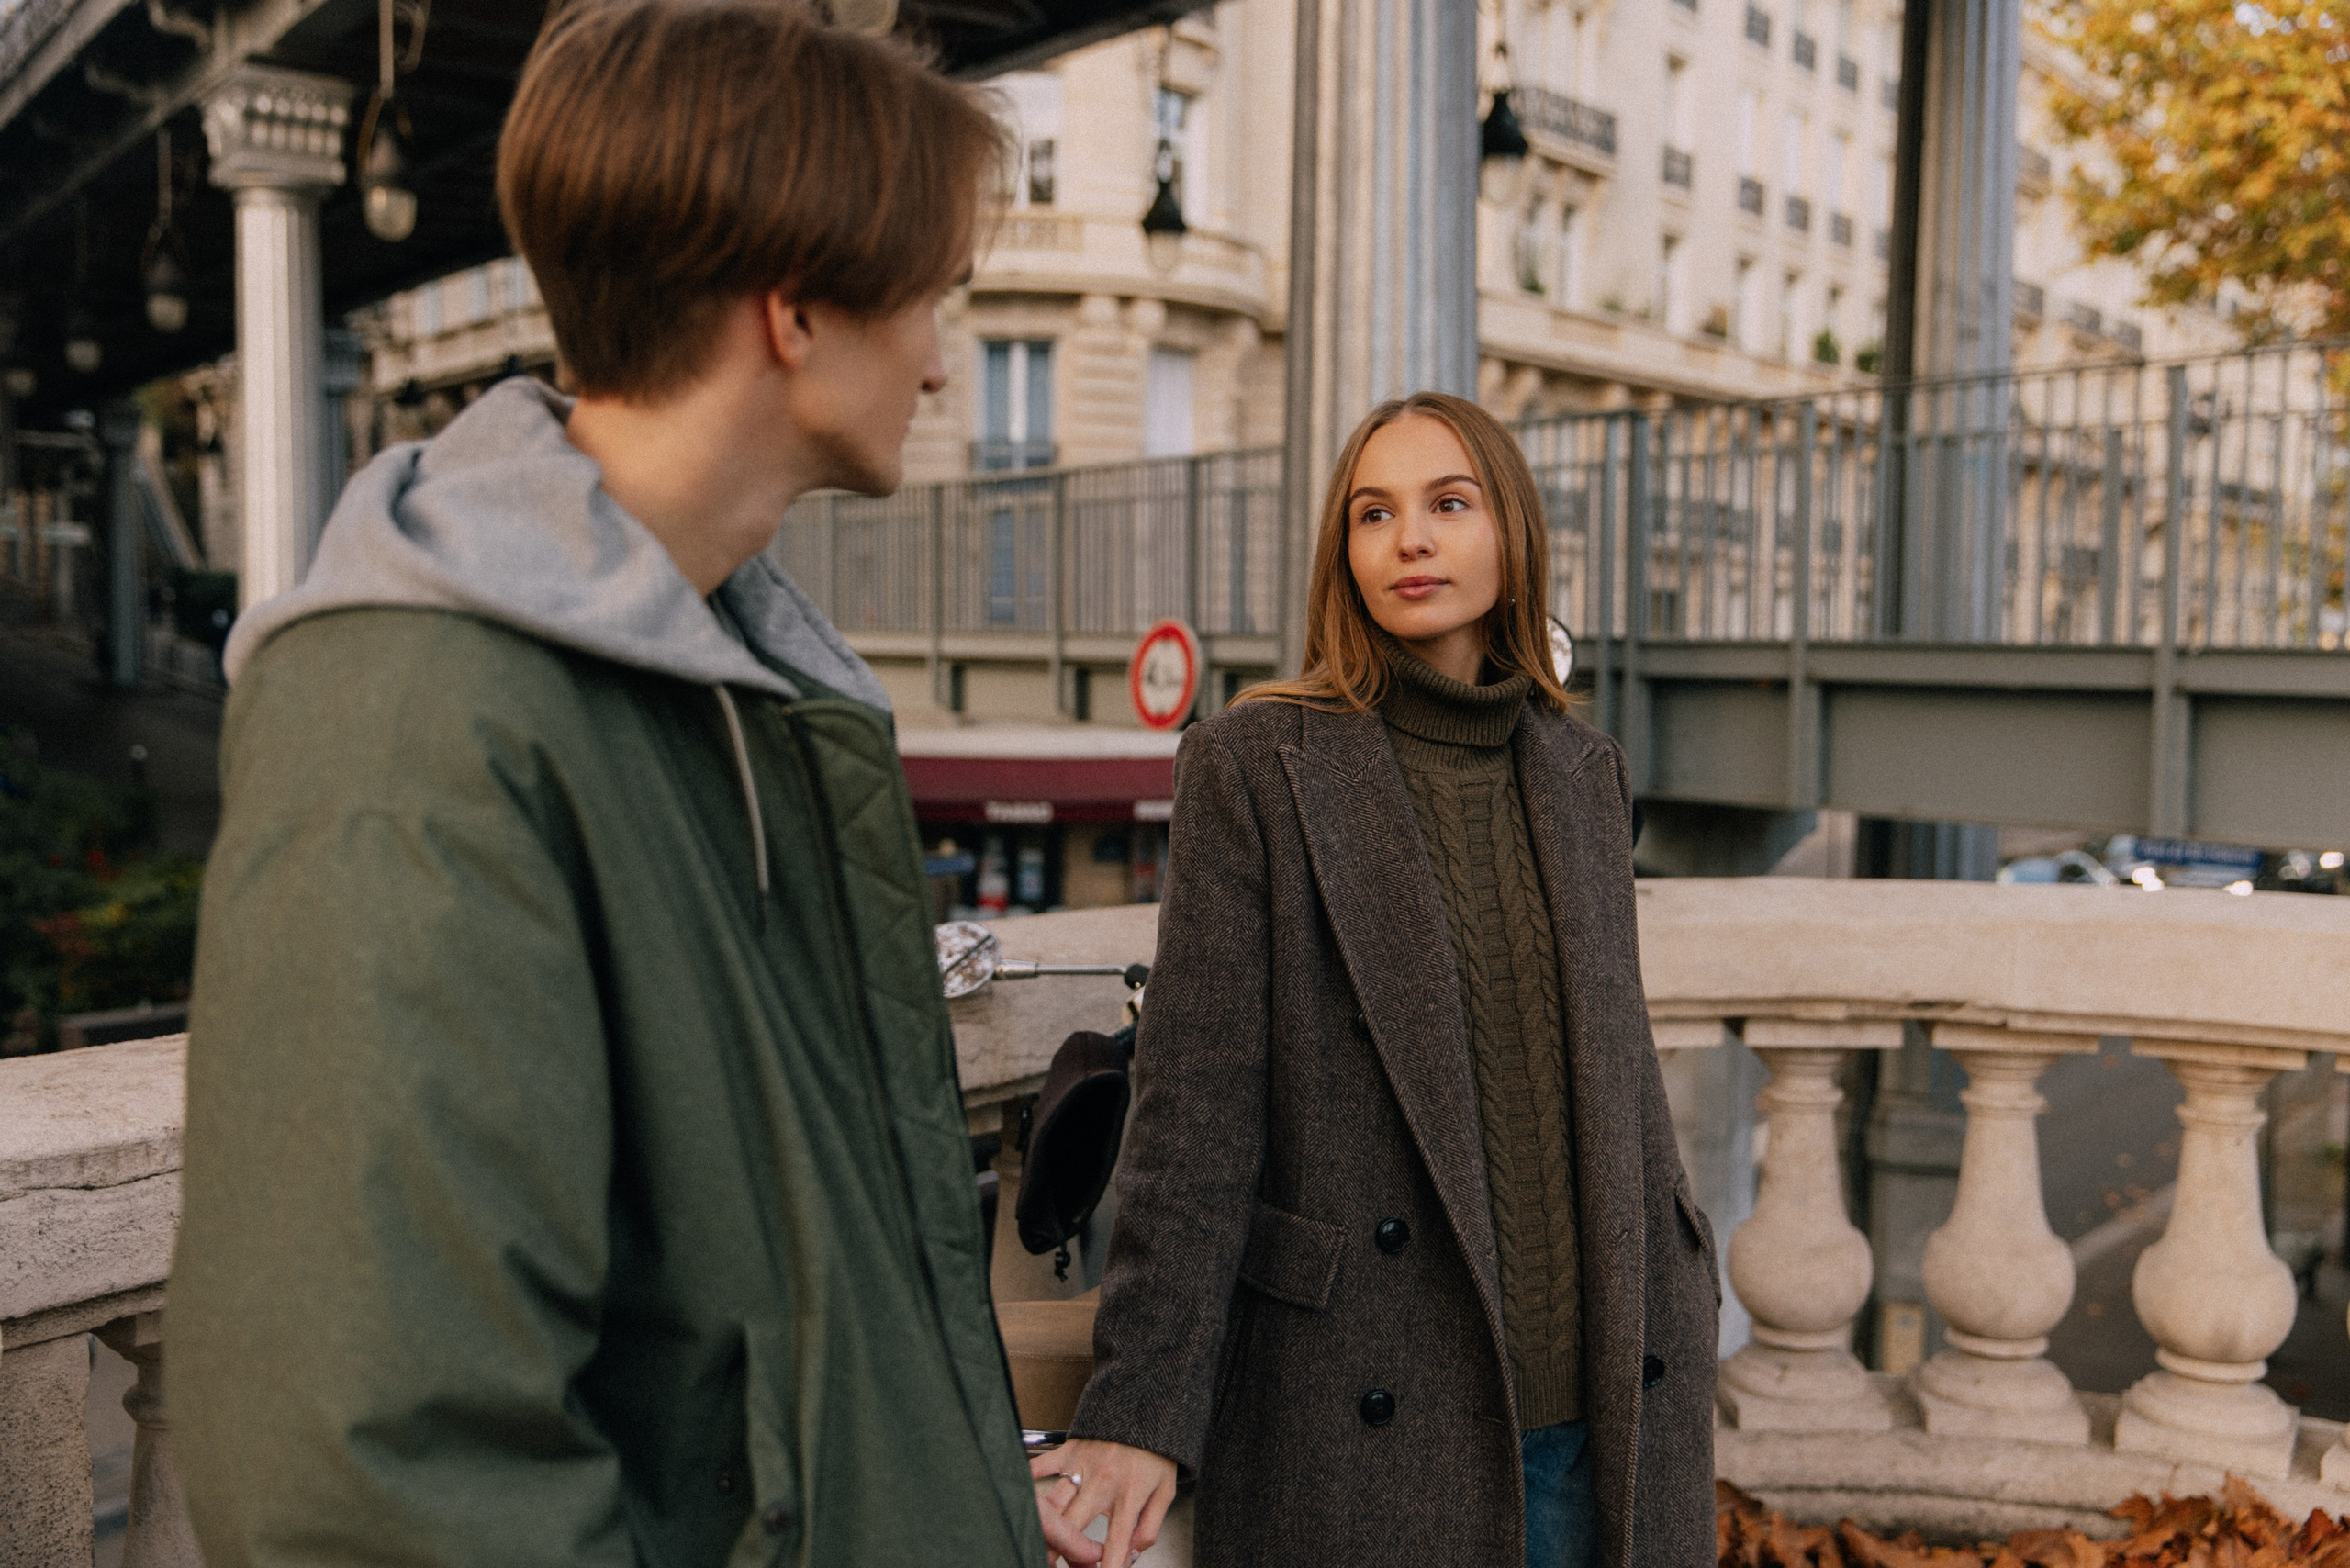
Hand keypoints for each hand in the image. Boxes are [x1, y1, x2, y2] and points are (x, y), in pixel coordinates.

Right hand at [1030, 1438, 1178, 1567]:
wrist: (1149, 1404)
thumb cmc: (1156, 1451)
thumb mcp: (1165, 1492)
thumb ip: (1149, 1527)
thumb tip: (1132, 1555)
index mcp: (1129, 1496)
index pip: (1116, 1543)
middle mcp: (1103, 1483)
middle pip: (1072, 1527)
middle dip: (1060, 1553)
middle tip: (1055, 1565)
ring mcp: (1082, 1466)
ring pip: (1053, 1505)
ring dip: (1043, 1529)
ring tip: (1037, 1546)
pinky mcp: (1068, 1450)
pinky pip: (1039, 1467)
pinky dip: (1025, 1482)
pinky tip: (1018, 1499)